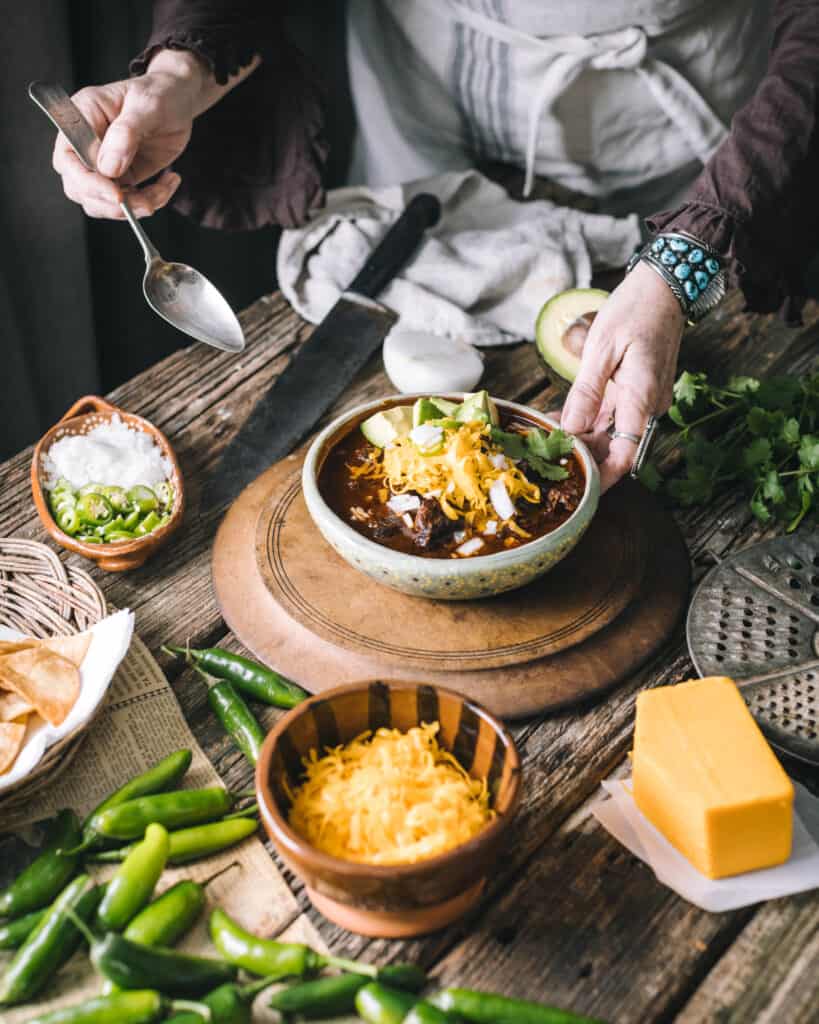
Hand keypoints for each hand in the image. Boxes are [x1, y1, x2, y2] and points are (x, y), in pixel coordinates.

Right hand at [51, 50, 208, 218]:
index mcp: (82, 117)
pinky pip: (127, 202)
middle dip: (111, 204)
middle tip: (146, 204)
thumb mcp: (147, 105)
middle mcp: (86, 143)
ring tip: (163, 190)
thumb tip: (108, 167)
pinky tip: (169, 182)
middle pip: (79, 188)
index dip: (88, 182)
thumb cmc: (159, 94)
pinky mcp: (122, 177)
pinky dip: (150, 201)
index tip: (117, 195)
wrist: (178, 101)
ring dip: (133, 207)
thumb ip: (126, 133)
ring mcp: (103, 163)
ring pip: (101, 202)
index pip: (67, 158)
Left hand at [560, 261, 684, 491]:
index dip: (603, 477)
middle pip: (613, 447)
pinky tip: (559, 423)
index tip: (579, 489)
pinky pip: (609, 416)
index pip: (625, 454)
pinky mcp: (634, 391)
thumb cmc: (634, 311)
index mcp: (642, 398)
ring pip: (608, 433)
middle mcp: (646, 405)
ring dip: (581, 440)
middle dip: (583, 458)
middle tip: (545, 463)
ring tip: (545, 445)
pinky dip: (586, 422)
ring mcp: (642, 399)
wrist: (662, 288)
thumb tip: (571, 430)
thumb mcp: (602, 349)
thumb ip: (586, 393)